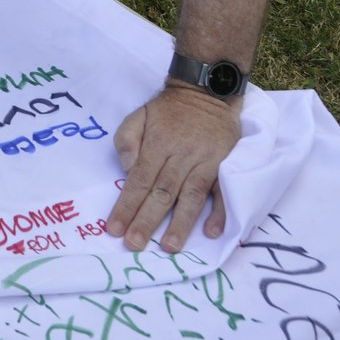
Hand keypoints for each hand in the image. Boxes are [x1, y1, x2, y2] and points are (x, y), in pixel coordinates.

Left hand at [106, 82, 240, 252]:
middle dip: (147, 220)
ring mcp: (206, 162)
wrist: (208, 92)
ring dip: (181, 223)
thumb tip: (127, 169)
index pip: (139, 180)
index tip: (115, 229)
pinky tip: (212, 232)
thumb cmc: (168, 110)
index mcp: (157, 145)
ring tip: (170, 247)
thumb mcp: (139, 115)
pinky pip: (224, 191)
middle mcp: (181, 156)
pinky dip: (220, 212)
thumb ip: (127, 140)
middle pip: (163, 192)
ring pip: (192, 195)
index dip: (126, 205)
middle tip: (134, 245)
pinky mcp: (225, 165)